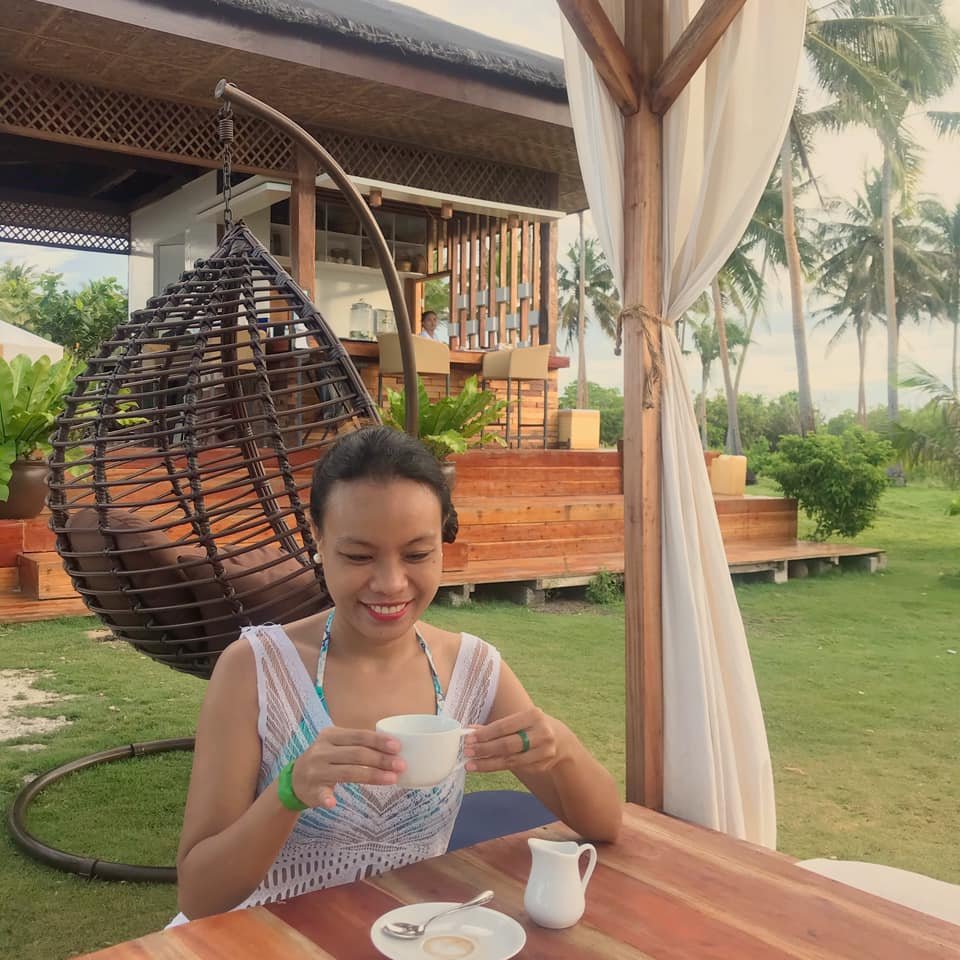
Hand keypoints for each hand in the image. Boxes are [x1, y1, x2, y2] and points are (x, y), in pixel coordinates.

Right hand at [289, 727, 404, 808]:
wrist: (294, 779)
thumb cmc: (325, 759)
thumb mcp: (336, 745)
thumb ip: (357, 744)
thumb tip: (392, 747)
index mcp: (330, 735)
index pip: (358, 736)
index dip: (378, 741)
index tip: (397, 747)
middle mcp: (322, 751)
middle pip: (356, 754)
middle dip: (381, 759)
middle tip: (401, 765)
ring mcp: (316, 771)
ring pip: (347, 772)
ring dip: (371, 776)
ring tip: (392, 779)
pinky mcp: (311, 790)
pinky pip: (320, 794)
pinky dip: (327, 798)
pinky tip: (334, 803)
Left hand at [463, 708, 569, 774]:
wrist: (562, 741)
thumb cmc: (533, 726)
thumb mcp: (519, 720)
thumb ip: (496, 726)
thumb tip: (470, 730)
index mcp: (534, 716)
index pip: (504, 726)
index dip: (485, 734)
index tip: (468, 739)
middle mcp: (542, 733)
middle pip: (507, 745)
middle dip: (484, 749)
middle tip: (467, 752)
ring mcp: (544, 751)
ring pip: (511, 760)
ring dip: (488, 763)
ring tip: (471, 764)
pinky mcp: (542, 765)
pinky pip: (516, 767)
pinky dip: (499, 766)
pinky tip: (486, 766)